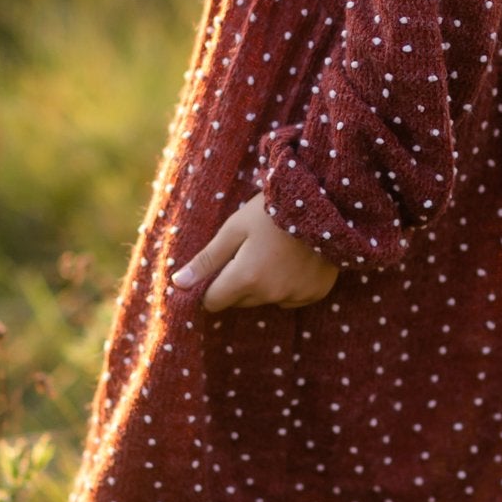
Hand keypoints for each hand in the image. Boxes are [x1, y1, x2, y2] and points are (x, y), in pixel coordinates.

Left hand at [171, 195, 339, 312]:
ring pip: (266, 299)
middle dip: (238, 282)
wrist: (325, 200)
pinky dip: (290, 284)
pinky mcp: (315, 293)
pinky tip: (295, 259)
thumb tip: (177, 284)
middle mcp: (271, 294)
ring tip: (275, 250)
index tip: (221, 265)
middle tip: (251, 250)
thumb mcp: (234, 229)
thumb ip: (206, 260)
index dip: (212, 284)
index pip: (213, 301)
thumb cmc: (271, 210)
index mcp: (246, 278)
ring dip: (264, 283)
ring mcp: (296, 296)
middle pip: (240, 301)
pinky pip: (292, 298)